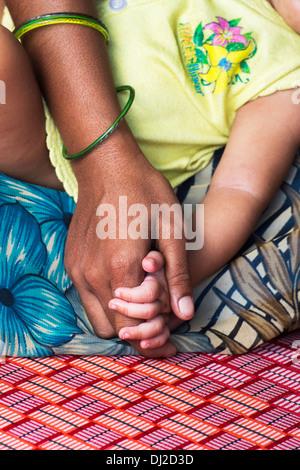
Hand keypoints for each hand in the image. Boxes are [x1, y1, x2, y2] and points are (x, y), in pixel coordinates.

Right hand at [64, 135, 193, 356]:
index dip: (154, 340)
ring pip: (97, 316)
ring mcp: (76, 268)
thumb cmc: (144, 191)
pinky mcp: (71, 261)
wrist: (105, 164)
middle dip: (138, 331)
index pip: (133, 326)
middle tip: (161, 318)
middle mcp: (91, 274)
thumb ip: (178, 276)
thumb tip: (185, 313)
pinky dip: (107, 302)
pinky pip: (87, 298)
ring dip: (121, 317)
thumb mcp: (172, 230)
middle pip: (113, 328)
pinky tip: (126, 283)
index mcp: (120, 267)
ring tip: (145, 300)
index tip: (172, 341)